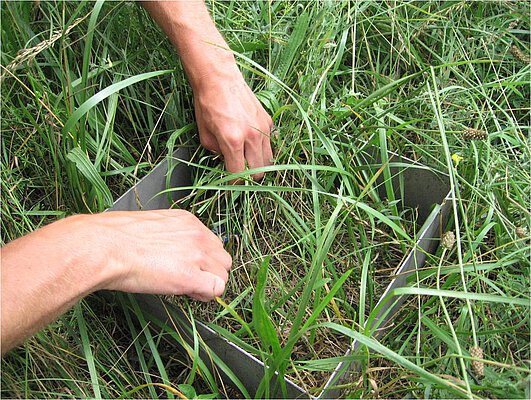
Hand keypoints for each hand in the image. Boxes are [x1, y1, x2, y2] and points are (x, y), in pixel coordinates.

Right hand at [1, 209, 230, 352]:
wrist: (103, 247)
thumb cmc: (114, 238)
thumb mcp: (149, 226)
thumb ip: (169, 236)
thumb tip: (171, 250)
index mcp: (188, 221)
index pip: (213, 243)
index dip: (204, 259)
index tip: (190, 267)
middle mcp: (197, 234)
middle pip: (223, 259)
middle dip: (210, 272)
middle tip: (191, 280)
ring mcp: (196, 255)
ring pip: (223, 275)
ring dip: (209, 284)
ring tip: (188, 288)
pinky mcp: (190, 277)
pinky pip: (216, 290)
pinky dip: (205, 296)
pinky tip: (189, 294)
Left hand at [193, 70, 273, 179]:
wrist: (219, 78)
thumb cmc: (207, 104)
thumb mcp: (204, 134)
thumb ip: (216, 152)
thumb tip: (225, 159)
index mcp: (233, 141)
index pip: (238, 175)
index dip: (233, 183)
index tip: (230, 184)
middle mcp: (251, 137)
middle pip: (258, 173)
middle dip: (248, 177)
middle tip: (240, 173)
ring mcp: (263, 129)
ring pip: (268, 161)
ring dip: (258, 165)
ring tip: (247, 161)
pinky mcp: (268, 122)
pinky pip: (270, 144)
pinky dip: (262, 149)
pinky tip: (252, 145)